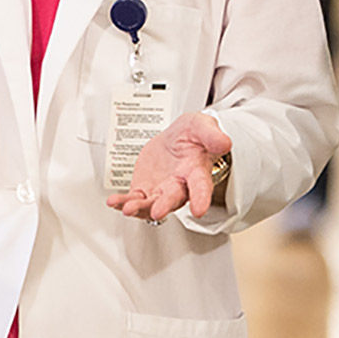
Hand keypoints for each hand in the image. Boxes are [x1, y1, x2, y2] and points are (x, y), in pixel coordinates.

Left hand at [105, 113, 230, 222]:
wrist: (176, 139)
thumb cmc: (192, 136)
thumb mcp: (202, 126)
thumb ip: (212, 135)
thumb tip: (224, 142)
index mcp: (196, 171)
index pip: (201, 186)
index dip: (201, 198)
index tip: (199, 209)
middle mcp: (180, 186)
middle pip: (173, 199)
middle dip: (165, 206)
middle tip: (158, 211)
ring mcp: (161, 190)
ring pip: (151, 204)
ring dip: (140, 208)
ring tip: (127, 209)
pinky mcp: (145, 190)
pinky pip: (134, 199)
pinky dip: (123, 202)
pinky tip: (114, 202)